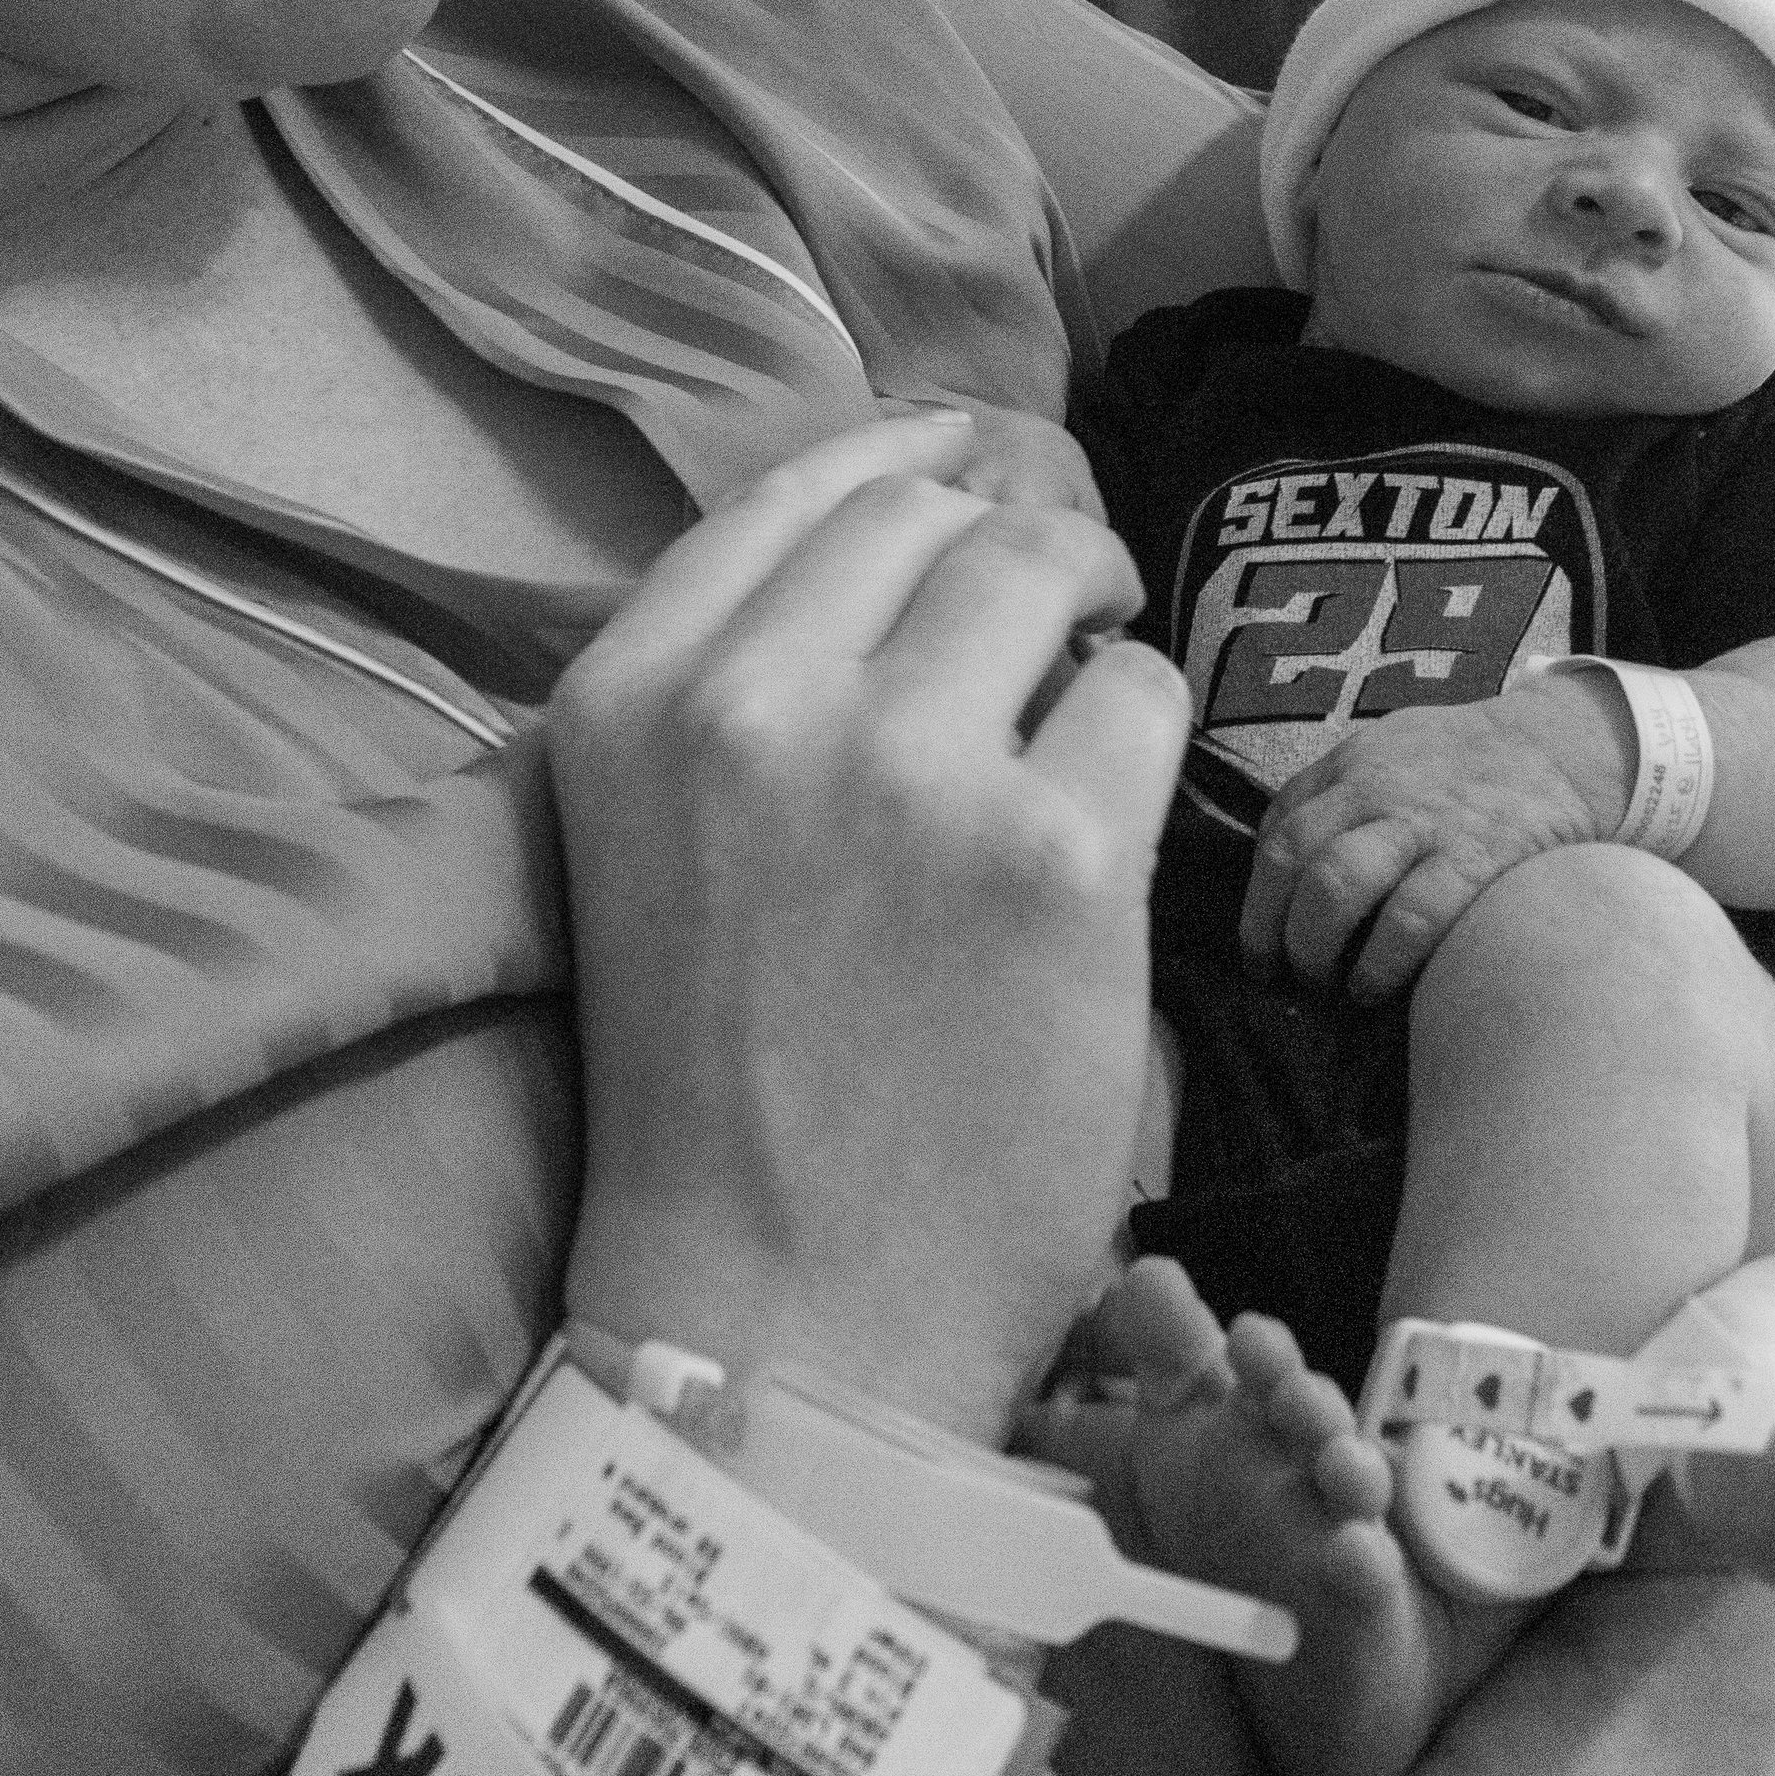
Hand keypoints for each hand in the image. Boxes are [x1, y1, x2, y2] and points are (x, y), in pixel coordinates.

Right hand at [549, 415, 1189, 1437]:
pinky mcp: (1056, 853)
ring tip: (1082, 695)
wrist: (783, 1318)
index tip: (970, 466)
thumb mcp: (657, 838)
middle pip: (936, 512)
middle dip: (1008, 545)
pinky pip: (1141, 693)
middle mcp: (759, 702)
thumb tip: (920, 520)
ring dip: (1085, 617)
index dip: (909, 457)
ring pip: (1045, 570)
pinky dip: (1138, 738)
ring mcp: (912, 770)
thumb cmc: (722, 1089)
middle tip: (1051, 615)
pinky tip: (1106, 825)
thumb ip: (749, 679)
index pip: (800, 486)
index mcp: (633, 698)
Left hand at [1243, 690, 1627, 994]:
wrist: (1565, 744)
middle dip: (1273, 930)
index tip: (1261, 946)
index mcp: (1349, 766)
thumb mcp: (1392, 752)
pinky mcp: (1474, 856)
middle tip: (1284, 975)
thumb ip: (1342, 797)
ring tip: (1325, 986)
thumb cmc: (1469, 763)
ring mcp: (1423, 821)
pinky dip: (1380, 962)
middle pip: (1291, 860)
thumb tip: (1293, 868)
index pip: (1277, 832)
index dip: (1258, 899)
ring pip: (1335, 884)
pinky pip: (1410, 917)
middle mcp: (1373, 788)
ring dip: (1314, 948)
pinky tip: (1373, 989)